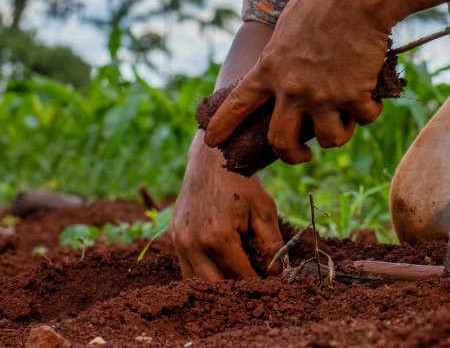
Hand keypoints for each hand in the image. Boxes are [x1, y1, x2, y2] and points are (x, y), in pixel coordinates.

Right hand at [171, 134, 284, 278]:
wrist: (214, 158)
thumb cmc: (242, 182)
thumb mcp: (264, 211)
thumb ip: (272, 246)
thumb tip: (275, 275)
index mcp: (217, 238)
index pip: (240, 278)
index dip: (258, 286)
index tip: (270, 288)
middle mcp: (192, 243)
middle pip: (214, 288)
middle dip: (235, 292)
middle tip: (253, 290)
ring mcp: (179, 241)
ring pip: (195, 282)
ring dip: (216, 286)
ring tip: (236, 281)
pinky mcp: (173, 237)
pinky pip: (186, 267)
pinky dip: (203, 272)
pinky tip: (220, 268)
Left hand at [202, 0, 387, 163]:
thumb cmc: (324, 0)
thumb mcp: (288, 25)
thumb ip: (281, 54)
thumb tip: (284, 71)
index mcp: (270, 67)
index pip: (238, 104)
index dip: (224, 125)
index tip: (212, 141)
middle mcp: (292, 88)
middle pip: (281, 141)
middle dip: (292, 155)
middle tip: (302, 155)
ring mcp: (322, 95)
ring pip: (329, 139)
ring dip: (338, 134)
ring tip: (345, 119)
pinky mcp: (353, 95)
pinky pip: (363, 119)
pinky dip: (369, 111)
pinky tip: (371, 97)